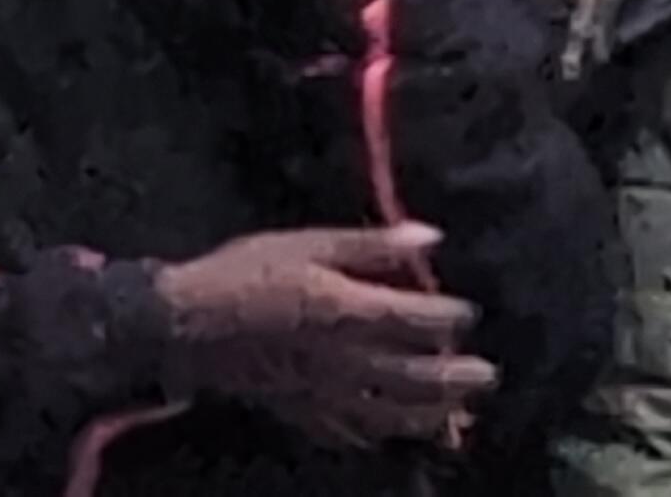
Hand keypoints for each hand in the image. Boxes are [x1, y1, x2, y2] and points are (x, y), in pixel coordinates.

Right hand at [157, 225, 491, 449]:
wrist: (183, 325)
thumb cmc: (247, 272)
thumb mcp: (310, 242)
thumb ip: (372, 245)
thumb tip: (431, 237)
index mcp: (350, 312)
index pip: (419, 322)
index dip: (452, 319)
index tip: (472, 314)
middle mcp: (345, 361)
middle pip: (415, 378)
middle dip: (456, 379)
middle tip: (487, 376)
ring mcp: (323, 394)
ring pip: (390, 413)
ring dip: (430, 415)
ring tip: (459, 414)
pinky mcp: (300, 412)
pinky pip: (347, 432)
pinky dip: (376, 434)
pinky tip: (390, 432)